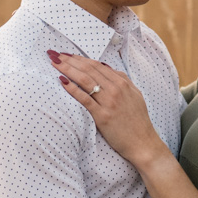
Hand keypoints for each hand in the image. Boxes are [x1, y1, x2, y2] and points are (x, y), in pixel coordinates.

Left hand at [49, 52, 164, 168]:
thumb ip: (122, 79)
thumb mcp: (135, 94)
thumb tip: (105, 67)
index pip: (96, 65)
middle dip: (70, 60)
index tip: (67, 54)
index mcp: (122, 83)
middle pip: (88, 69)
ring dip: (68, 70)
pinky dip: (72, 89)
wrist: (143, 143)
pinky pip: (84, 99)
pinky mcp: (102, 116)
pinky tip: (62, 82)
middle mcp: (115, 89)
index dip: (80, 58)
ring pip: (85, 80)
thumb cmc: (138, 120)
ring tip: (55, 64)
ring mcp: (109, 102)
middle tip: (55, 55)